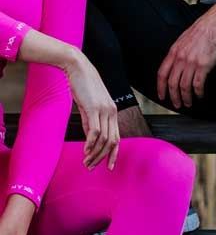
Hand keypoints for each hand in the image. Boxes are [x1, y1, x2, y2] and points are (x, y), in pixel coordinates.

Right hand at [62, 50, 119, 170]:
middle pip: (112, 141)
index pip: (117, 137)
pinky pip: (94, 131)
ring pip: (104, 139)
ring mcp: (103, 109)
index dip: (114, 153)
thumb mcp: (89, 105)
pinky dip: (90, 144)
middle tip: (92, 167)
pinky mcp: (93, 108)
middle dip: (103, 157)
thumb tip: (90, 139)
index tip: (109, 166)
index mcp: (112, 111)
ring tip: (86, 162)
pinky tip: (85, 151)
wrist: (78, 67)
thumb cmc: (83, 85)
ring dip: (95, 153)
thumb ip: (91, 121)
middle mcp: (111, 111)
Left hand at [157, 3, 215, 108]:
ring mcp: (192, 62)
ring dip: (186, 97)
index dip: (160, 87)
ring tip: (188, 103)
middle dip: (173, 97)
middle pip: (172, 83)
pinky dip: (198, 92)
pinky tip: (200, 94)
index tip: (162, 95)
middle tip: (176, 104)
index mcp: (174, 51)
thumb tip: (175, 65)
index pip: (162, 73)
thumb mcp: (183, 39)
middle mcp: (181, 58)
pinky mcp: (204, 65)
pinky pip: (198, 84)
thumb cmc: (202, 30)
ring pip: (184, 86)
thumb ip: (178, 53)